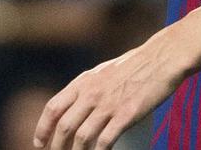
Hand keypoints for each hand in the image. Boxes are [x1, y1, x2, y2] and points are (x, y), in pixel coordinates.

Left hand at [33, 39, 183, 149]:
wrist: (162, 58)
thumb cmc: (135, 65)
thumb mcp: (103, 72)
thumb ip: (87, 88)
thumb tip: (75, 107)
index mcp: (83, 82)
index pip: (53, 108)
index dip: (42, 128)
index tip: (39, 143)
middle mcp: (91, 93)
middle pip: (64, 126)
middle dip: (56, 147)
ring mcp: (108, 104)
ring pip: (81, 137)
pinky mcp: (126, 115)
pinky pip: (105, 141)